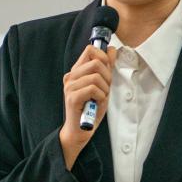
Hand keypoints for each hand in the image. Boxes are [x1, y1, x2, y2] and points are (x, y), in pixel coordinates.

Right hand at [59, 44, 115, 169]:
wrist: (80, 131)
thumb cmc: (91, 109)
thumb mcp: (103, 85)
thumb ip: (106, 68)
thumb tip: (112, 49)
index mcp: (76, 71)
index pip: (90, 50)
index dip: (103, 57)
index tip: (107, 70)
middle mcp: (70, 76)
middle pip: (96, 62)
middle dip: (107, 76)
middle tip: (105, 89)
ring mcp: (70, 86)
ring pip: (96, 76)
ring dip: (105, 89)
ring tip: (100, 98)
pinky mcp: (72, 97)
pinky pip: (93, 88)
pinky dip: (101, 97)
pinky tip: (96, 104)